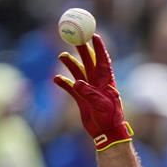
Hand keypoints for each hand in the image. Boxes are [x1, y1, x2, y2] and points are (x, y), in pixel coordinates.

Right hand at [53, 34, 132, 150]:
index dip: (99, 47)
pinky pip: (69, 86)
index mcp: (106, 81)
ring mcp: (88, 89)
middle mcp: (96, 82)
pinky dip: (63, 82)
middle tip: (73, 37)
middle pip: (88, 61)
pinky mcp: (80, 98)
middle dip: (81, 49)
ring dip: (70, 63)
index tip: (94, 34)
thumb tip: (76, 82)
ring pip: (78, 71)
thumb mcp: (101, 104)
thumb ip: (89, 93)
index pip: (102, 60)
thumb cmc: (109, 117)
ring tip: (62, 56)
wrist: (105, 133)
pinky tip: (56, 79)